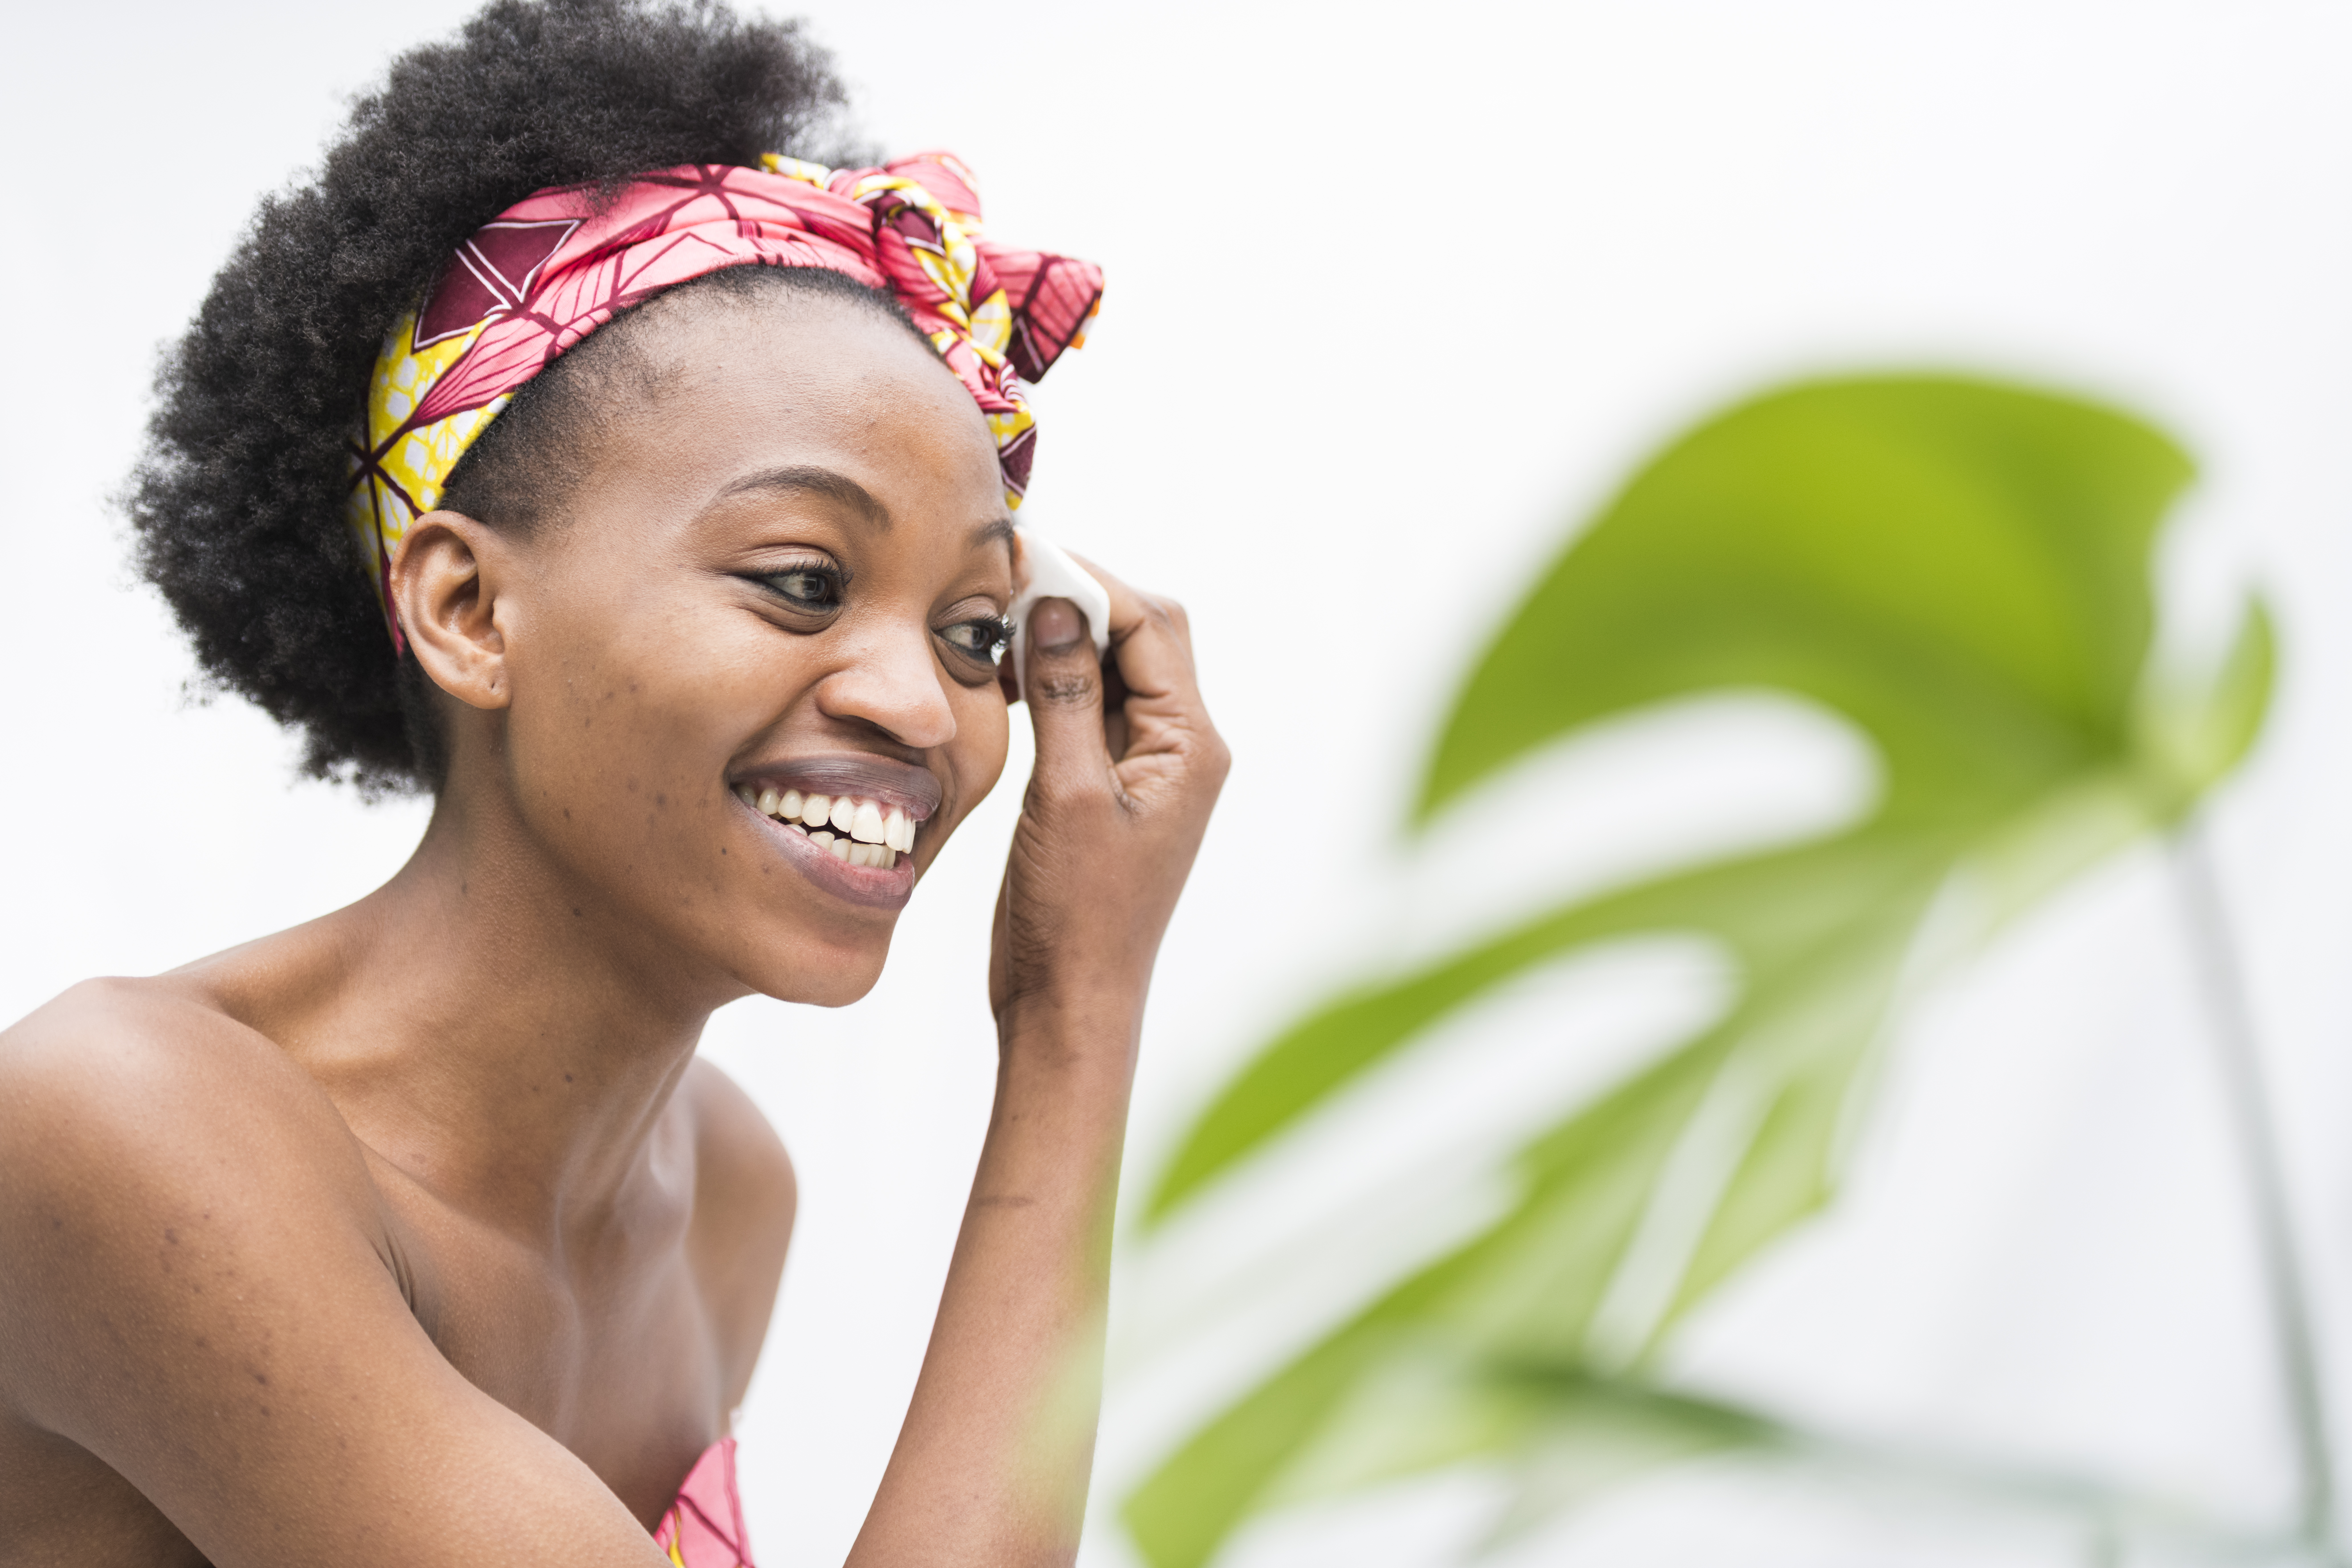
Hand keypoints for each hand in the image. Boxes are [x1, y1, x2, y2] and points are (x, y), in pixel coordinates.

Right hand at [988, 560, 1227, 1033]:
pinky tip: (1003, 675)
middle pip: (1140, 635)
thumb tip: (1062, 607)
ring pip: (1112, 668)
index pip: (1151, 626)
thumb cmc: (1076, 916)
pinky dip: (1050, 680)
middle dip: (1078, 598)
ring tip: (996, 620)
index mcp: (1191, 746)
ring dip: (1060, 637)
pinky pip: (1089, 707)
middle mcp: (1181, 748)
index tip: (1026, 554)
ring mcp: (1146, 766)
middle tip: (1007, 576)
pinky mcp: (1110, 784)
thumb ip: (1067, 696)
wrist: (1072, 1001)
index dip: (1090, 582)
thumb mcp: (1067, 796)